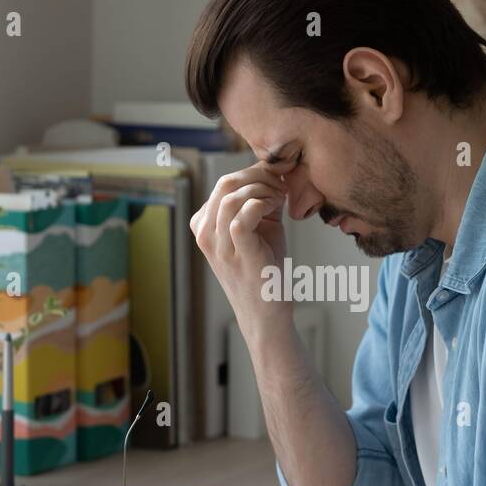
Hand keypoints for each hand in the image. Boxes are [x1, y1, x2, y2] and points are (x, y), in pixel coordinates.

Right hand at [189, 159, 291, 332]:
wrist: (266, 312)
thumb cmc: (264, 270)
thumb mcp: (258, 228)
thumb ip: (261, 201)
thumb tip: (273, 172)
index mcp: (204, 225)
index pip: (225, 183)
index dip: (254, 174)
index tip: (277, 182)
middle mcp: (204, 233)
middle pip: (225, 184)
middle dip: (259, 177)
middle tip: (281, 187)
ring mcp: (218, 245)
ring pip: (231, 196)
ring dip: (262, 190)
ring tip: (280, 199)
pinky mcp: (237, 253)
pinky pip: (242, 216)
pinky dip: (262, 205)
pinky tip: (275, 210)